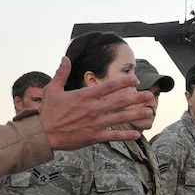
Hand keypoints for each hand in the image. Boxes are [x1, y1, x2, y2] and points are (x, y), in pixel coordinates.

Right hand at [37, 57, 153, 149]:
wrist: (43, 134)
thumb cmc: (48, 112)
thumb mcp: (52, 89)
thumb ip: (62, 73)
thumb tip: (65, 58)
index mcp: (85, 95)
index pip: (109, 86)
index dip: (124, 82)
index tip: (135, 80)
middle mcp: (93, 108)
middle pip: (120, 101)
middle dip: (137, 98)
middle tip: (151, 95)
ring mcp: (95, 123)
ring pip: (121, 118)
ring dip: (137, 114)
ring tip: (149, 112)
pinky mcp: (94, 137)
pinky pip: (113, 136)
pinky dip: (126, 135)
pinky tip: (137, 134)